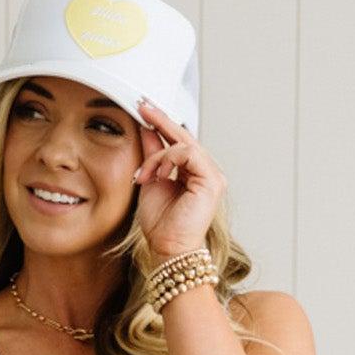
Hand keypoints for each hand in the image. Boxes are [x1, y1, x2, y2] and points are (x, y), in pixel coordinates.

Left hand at [132, 98, 223, 262]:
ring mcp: (212, 175)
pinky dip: (169, 160)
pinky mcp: (213, 180)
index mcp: (193, 171)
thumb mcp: (150, 181)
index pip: (178, 140)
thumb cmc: (161, 225)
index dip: (161, 122)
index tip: (143, 108)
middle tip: (141, 106)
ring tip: (145, 175)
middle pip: (183, 135)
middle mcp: (206, 170)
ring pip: (183, 144)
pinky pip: (188, 153)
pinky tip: (159, 175)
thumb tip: (146, 129)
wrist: (168, 249)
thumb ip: (152, 156)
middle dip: (160, 119)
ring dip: (158, 156)